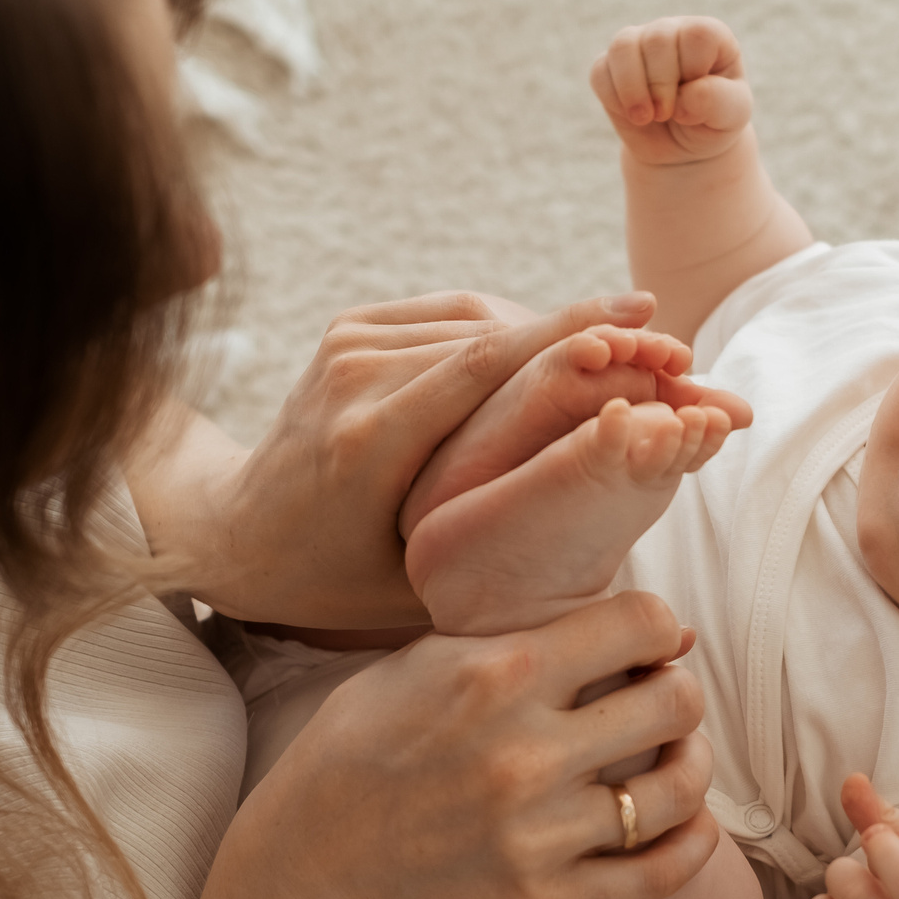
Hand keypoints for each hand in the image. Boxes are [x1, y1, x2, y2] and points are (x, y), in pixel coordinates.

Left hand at [128, 289, 663, 627]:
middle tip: (664, 348)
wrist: (234, 531)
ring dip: (552, 336)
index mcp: (369, 437)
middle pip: (494, 334)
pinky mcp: (350, 328)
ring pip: (479, 319)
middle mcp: (355, 374)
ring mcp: (348, 342)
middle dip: (586, 338)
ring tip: (624, 358)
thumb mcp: (420, 581)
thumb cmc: (331, 578)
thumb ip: (496, 542)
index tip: (647, 322)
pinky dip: (507, 332)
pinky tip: (555, 360)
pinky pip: (451, 317)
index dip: (572, 334)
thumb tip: (609, 513)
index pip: (487, 362)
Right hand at [228, 589, 722, 898]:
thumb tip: (675, 630)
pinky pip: (657, 873)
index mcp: (498, 674)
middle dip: (678, 690)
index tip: (648, 642)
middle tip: (660, 699)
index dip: (659, 626)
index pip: (641, 623)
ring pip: (676, 788)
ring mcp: (534, 833)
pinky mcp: (540, 898)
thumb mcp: (432, 658)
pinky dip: (693, 842)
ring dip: (690, 763)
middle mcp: (523, 752)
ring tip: (672, 755)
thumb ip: (538, 634)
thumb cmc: (374, 736)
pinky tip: (690, 821)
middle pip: (675, 701)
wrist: (315, 853)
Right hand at [589, 16, 755, 168]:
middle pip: (658, 39)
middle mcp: (673, 31)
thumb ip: (718, 101)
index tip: (694, 100)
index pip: (697, 35)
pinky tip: (632, 115)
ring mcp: (639, 45)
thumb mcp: (731, 117)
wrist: (684, 147)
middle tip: (665, 115)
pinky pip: (601, 72)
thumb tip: (682, 99)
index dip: (692, 70)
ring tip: (644, 117)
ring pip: (623, 47)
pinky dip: (613, 98)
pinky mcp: (611, 66)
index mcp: (710, 36)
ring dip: (631, 89)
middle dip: (659, 84)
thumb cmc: (713, 123)